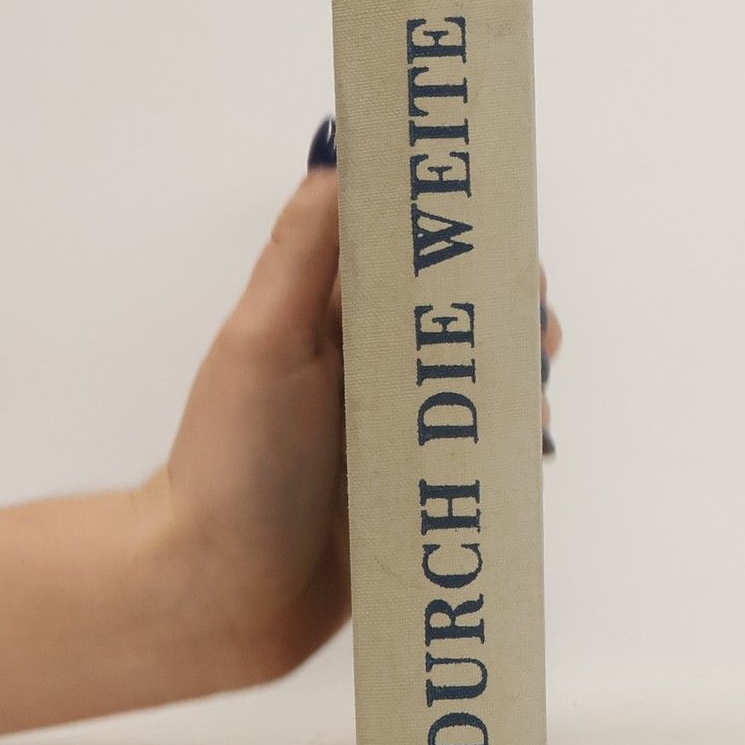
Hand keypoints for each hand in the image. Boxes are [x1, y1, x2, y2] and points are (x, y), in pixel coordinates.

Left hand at [150, 126, 561, 692]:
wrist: (216, 595)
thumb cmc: (226, 464)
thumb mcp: (261, 342)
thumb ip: (302, 253)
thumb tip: (338, 150)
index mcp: (339, 315)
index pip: (418, 249)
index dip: (467, 230)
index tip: (504, 223)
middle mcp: (378, 364)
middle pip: (472, 315)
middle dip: (511, 311)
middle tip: (527, 327)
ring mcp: (408, 429)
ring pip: (492, 384)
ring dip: (520, 379)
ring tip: (526, 396)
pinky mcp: (428, 489)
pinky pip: (490, 457)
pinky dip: (514, 446)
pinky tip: (525, 452)